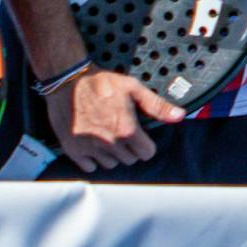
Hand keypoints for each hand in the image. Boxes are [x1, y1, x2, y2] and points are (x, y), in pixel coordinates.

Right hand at [55, 65, 184, 171]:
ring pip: (110, 165)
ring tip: (107, 137)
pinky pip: (90, 167)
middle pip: (129, 160)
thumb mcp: (132, 88)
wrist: (67, 79)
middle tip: (122, 133)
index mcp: (126, 129)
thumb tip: (179, 116)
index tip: (140, 136)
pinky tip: (92, 143)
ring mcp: (90, 148)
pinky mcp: (73, 149)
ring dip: (112, 154)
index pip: (146, 153)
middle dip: (129, 149)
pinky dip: (93, 159)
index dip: (145, 144)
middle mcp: (109, 143)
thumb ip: (156, 105)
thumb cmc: (100, 81)